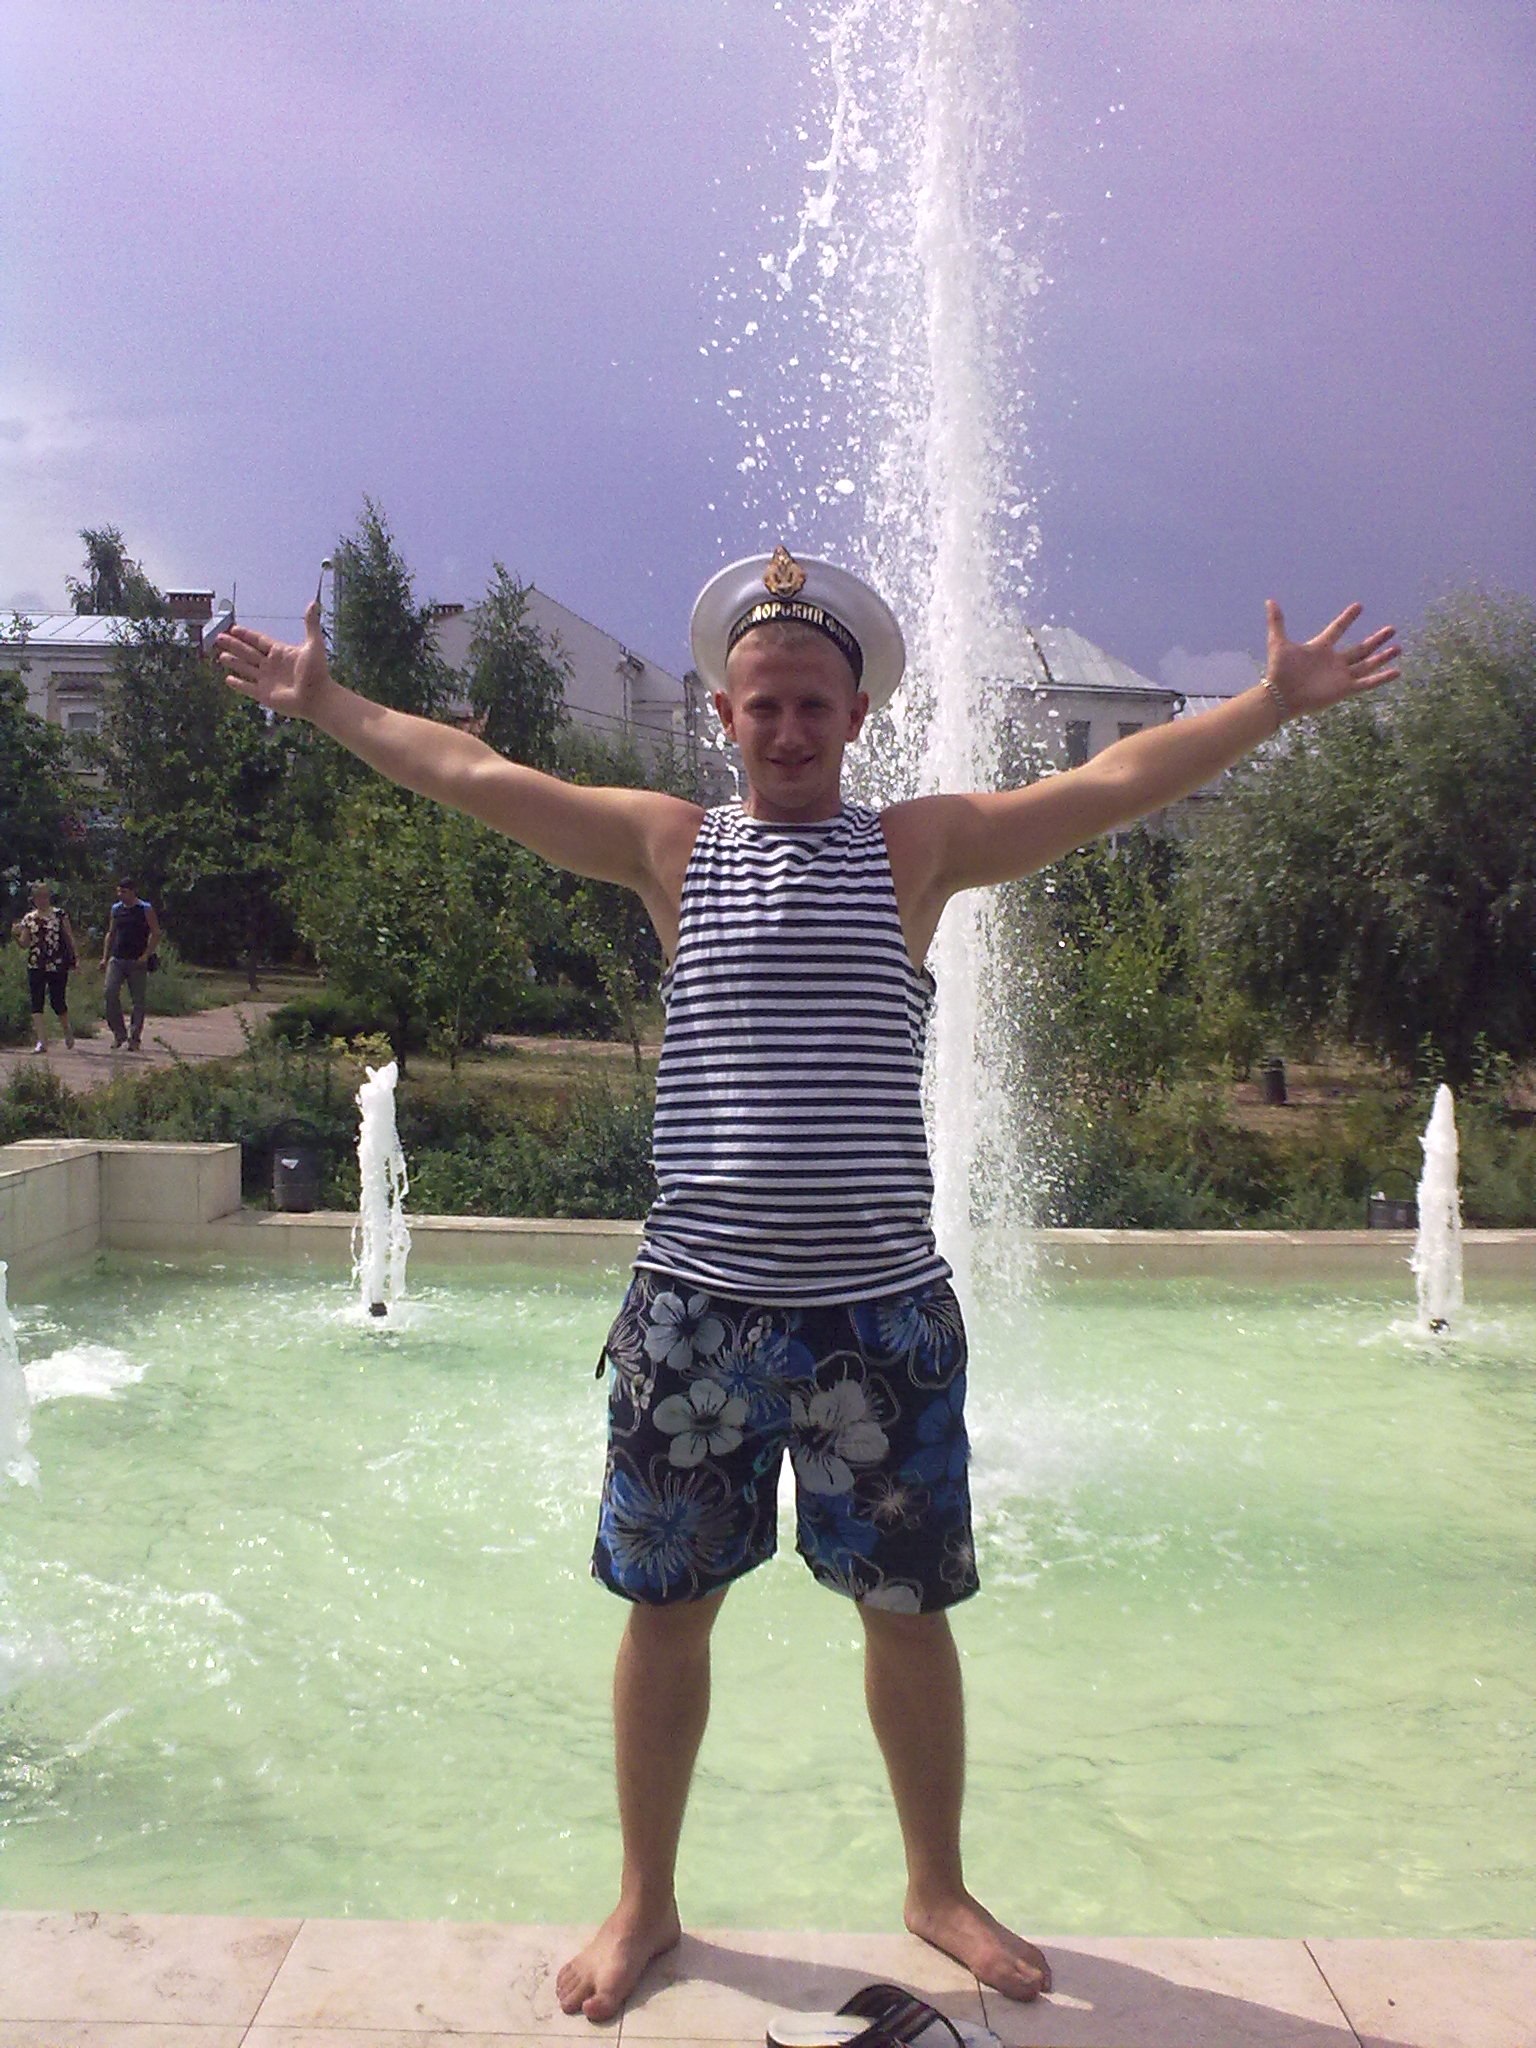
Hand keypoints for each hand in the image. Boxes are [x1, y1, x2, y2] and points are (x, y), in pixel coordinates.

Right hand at [215, 599, 332, 719]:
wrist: (318, 698)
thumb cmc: (317, 672)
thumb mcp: (313, 645)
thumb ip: (311, 624)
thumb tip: (314, 603)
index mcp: (280, 652)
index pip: (259, 640)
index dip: (246, 634)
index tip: (233, 628)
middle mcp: (271, 665)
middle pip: (248, 652)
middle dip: (233, 645)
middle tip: (219, 638)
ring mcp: (267, 680)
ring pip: (245, 668)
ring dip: (233, 662)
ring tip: (221, 656)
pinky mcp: (264, 695)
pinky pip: (247, 688)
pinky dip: (238, 684)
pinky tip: (228, 679)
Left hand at [1264, 600, 1399, 718]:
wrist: (1280, 696)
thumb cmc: (1279, 671)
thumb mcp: (1278, 642)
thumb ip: (1277, 621)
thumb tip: (1270, 600)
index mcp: (1320, 648)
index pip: (1337, 629)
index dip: (1347, 618)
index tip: (1359, 606)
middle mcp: (1333, 662)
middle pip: (1360, 649)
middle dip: (1376, 640)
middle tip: (1392, 628)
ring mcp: (1340, 676)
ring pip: (1367, 664)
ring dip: (1383, 657)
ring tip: (1398, 647)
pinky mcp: (1344, 689)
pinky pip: (1367, 683)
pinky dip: (1382, 678)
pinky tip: (1397, 672)